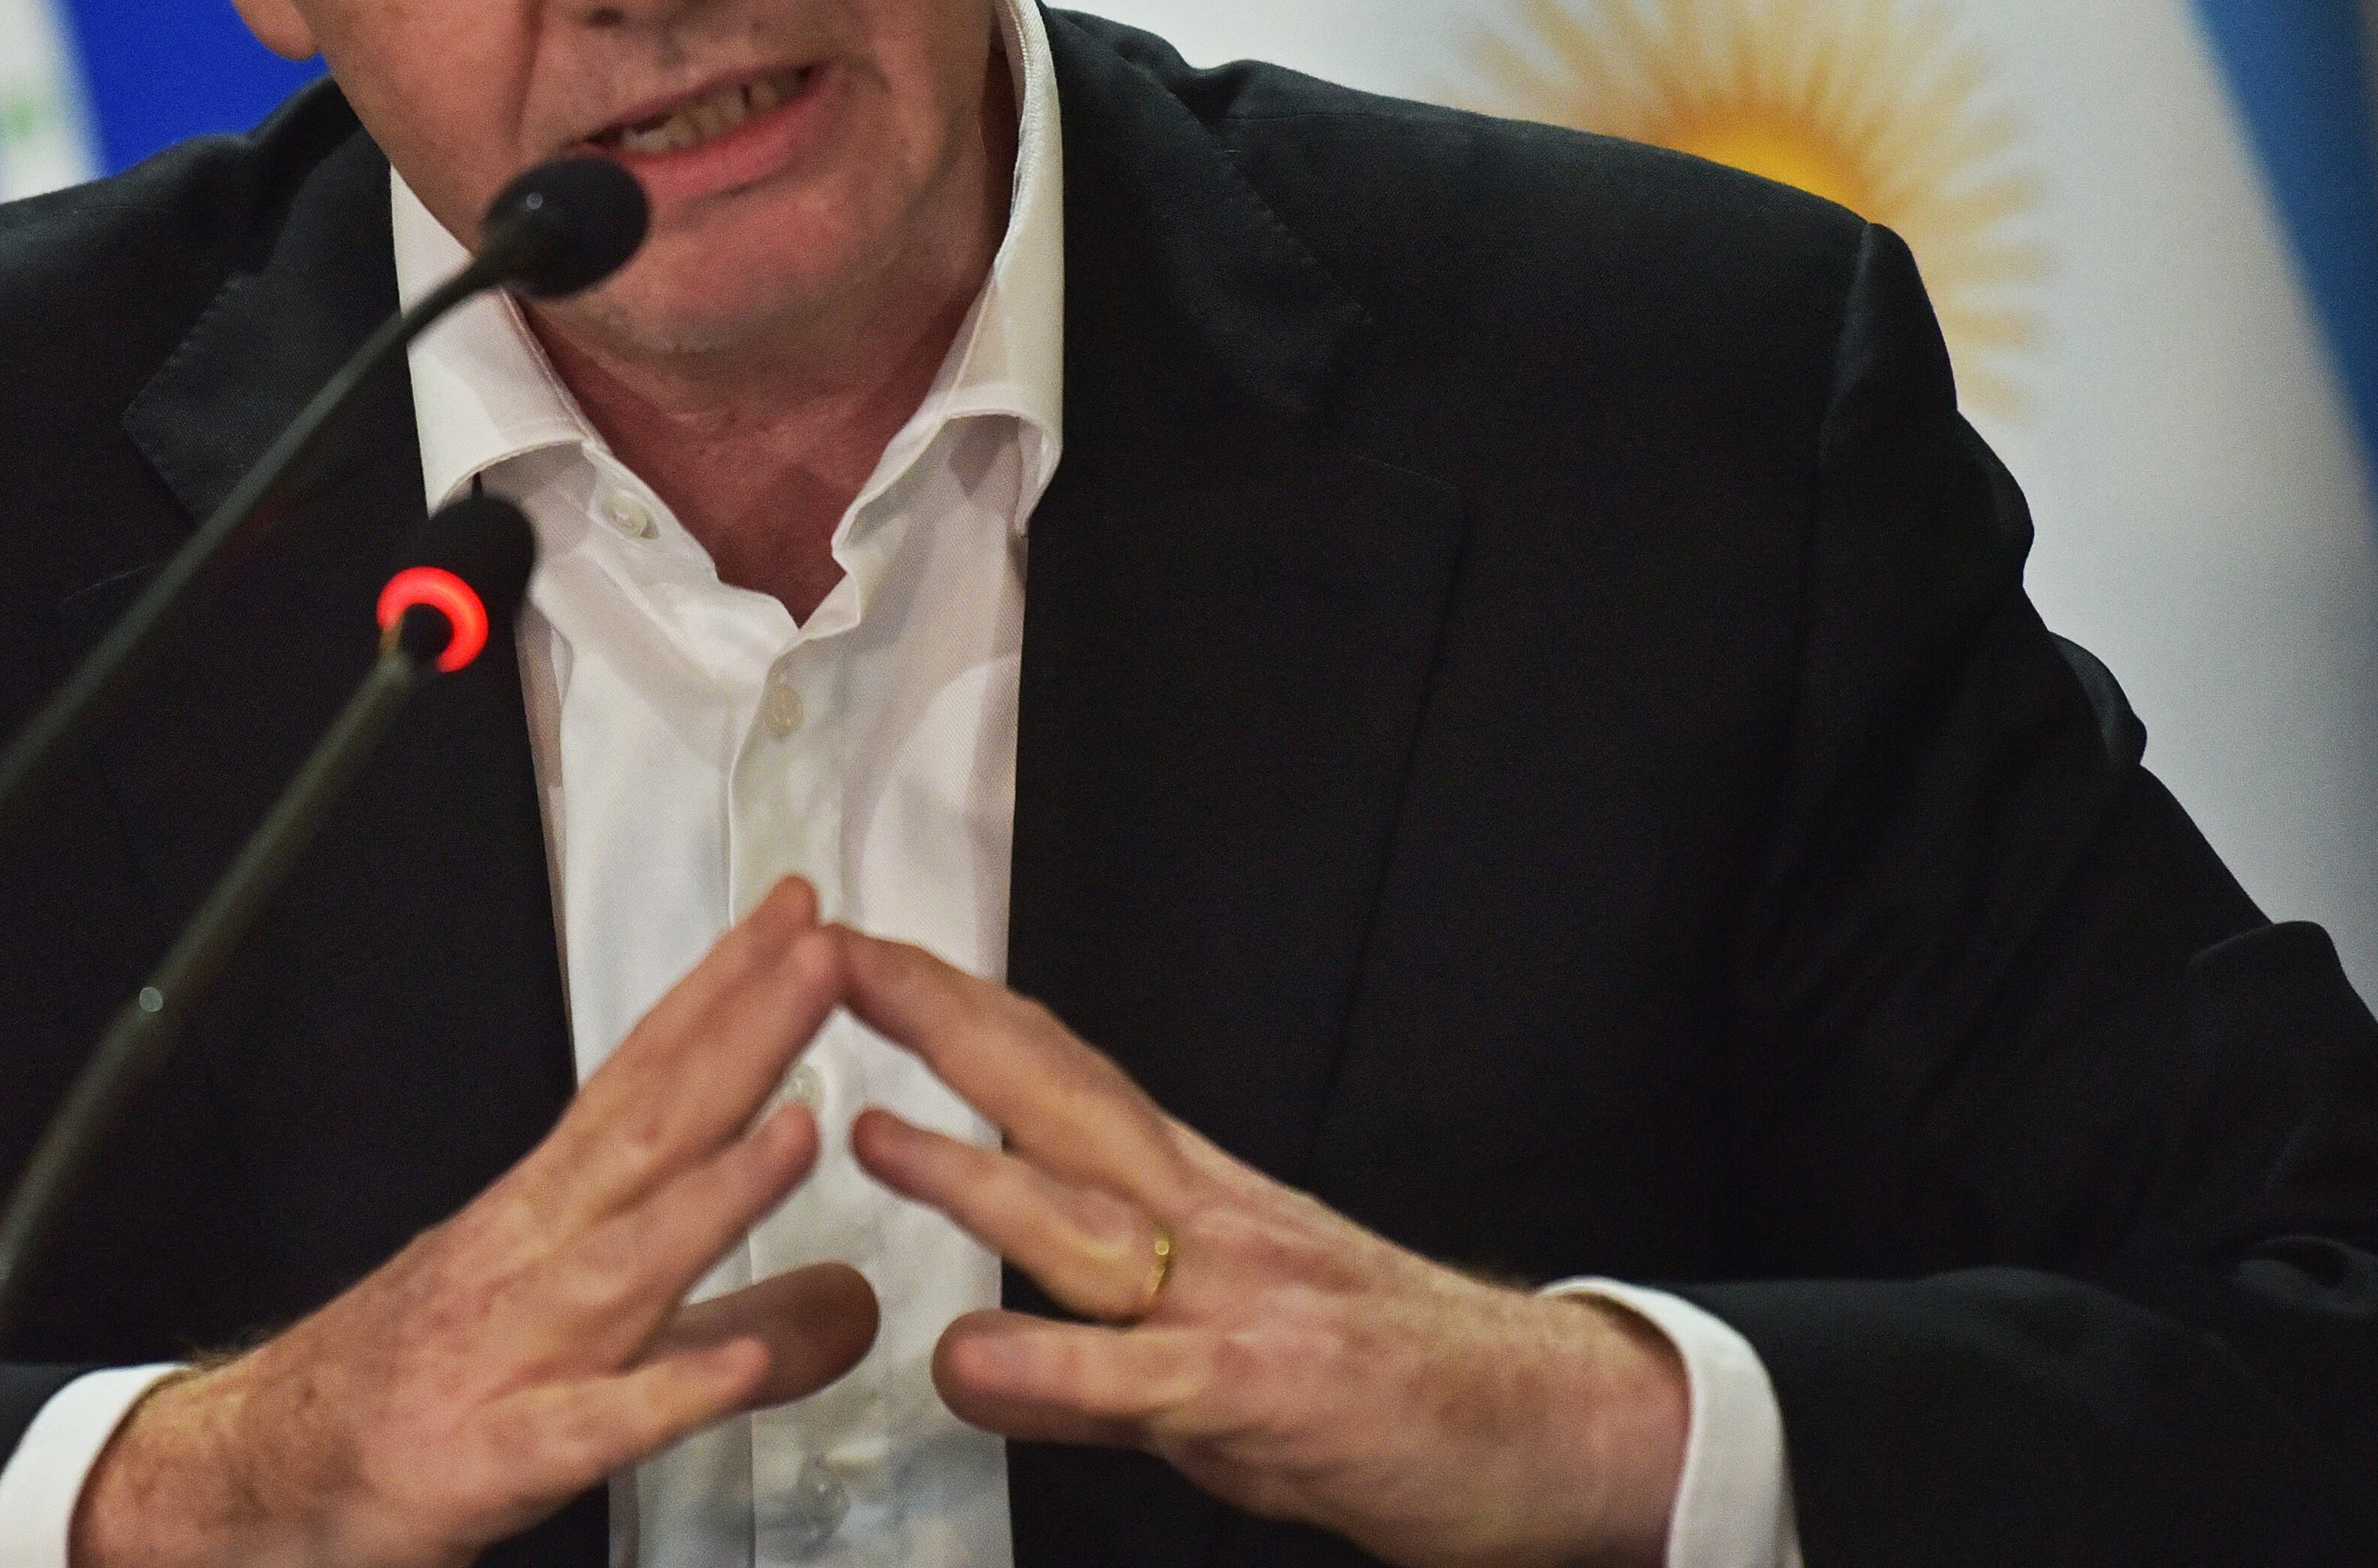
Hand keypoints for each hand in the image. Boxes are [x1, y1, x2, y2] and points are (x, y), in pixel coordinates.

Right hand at [73, 879, 879, 1567]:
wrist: (259, 1473)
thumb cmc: (420, 1389)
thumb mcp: (597, 1350)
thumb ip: (736, 1322)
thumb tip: (856, 1301)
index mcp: (548, 1213)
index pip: (647, 1079)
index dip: (726, 996)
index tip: (800, 922)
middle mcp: (532, 1257)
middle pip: (648, 1131)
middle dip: (739, 1040)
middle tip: (820, 956)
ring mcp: (513, 1351)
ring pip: (626, 1261)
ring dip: (713, 1194)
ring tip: (801, 1131)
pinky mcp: (498, 1454)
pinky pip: (590, 1424)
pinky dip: (661, 1393)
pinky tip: (731, 1368)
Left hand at [836, 929, 1684, 1567]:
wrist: (1545, 1428)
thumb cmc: (1381, 1381)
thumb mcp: (1205, 1360)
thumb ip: (1083, 1358)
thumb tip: (969, 1358)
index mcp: (1189, 1194)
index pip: (1054, 1072)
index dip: (954, 1007)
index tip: (855, 949)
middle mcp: (1203, 1221)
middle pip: (1057, 1098)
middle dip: (941, 1024)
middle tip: (832, 962)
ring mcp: (1233, 1300)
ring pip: (1084, 1227)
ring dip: (974, 1178)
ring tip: (868, 1132)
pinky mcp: (1261, 1393)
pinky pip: (1140, 1378)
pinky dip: (1052, 1367)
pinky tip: (972, 1358)